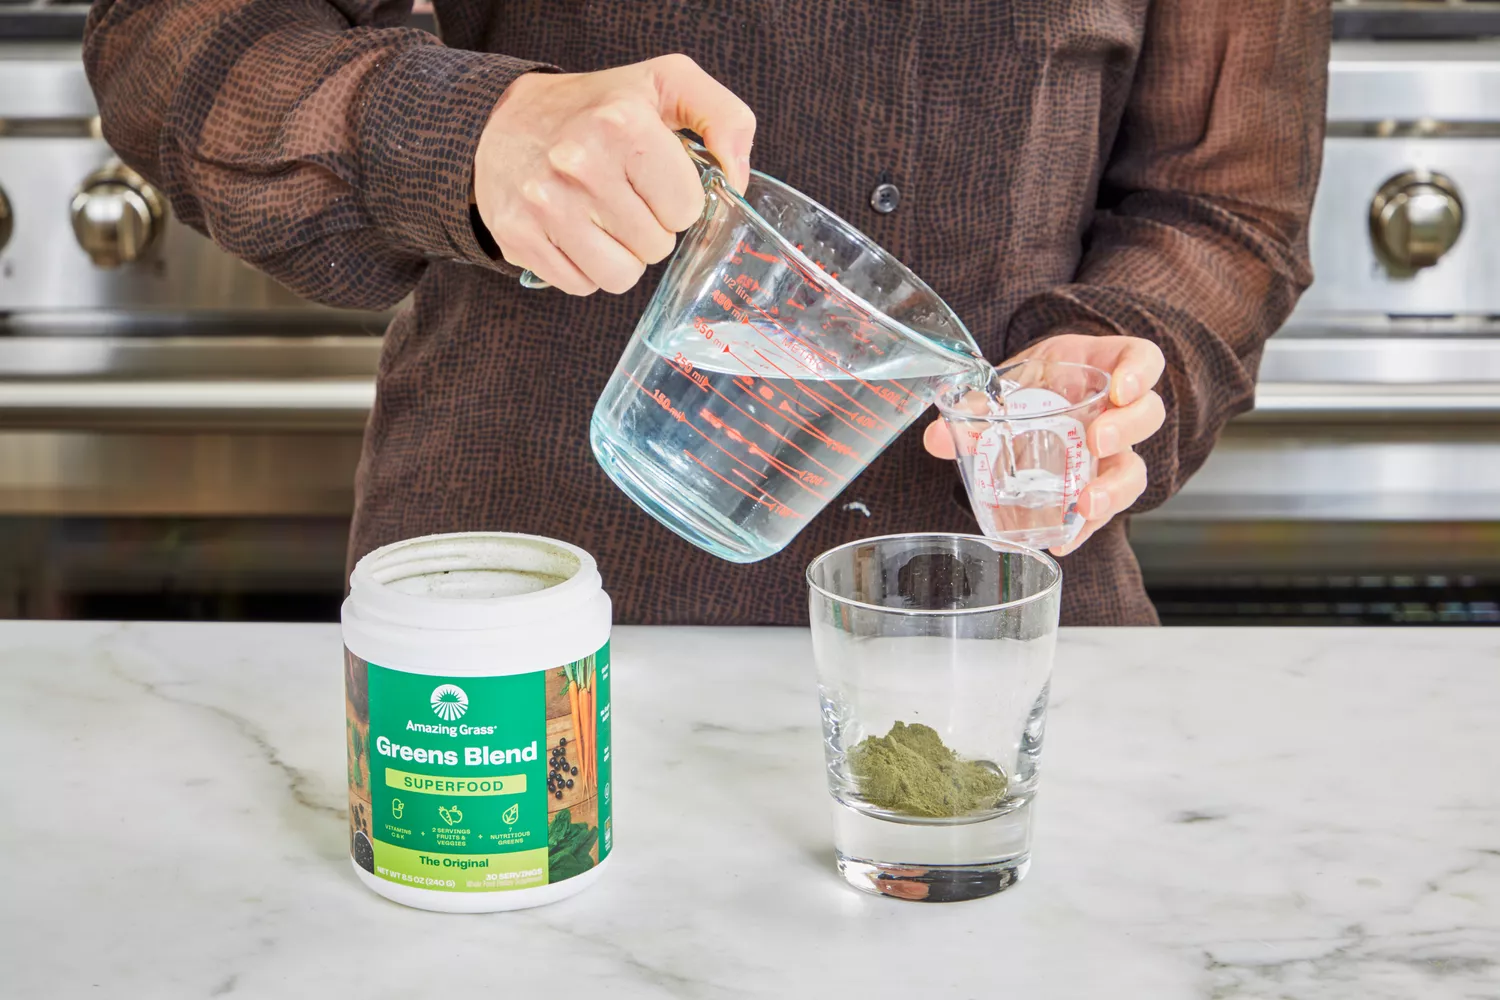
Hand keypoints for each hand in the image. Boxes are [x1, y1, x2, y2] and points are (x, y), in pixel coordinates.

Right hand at [473, 54, 755, 295]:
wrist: (501, 120)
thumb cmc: (596, 107)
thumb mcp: (667, 83)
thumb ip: (725, 119)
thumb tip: (738, 180)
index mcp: (624, 123)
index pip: (686, 210)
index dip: (676, 199)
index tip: (653, 178)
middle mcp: (580, 163)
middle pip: (656, 247)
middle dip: (648, 227)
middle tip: (623, 195)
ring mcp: (545, 204)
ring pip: (621, 276)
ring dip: (621, 255)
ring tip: (601, 217)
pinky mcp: (518, 236)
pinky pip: (581, 286)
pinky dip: (585, 267)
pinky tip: (572, 230)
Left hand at [923, 334, 1165, 555]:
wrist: (1033, 400)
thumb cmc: (1033, 384)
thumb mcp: (1009, 383)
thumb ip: (975, 405)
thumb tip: (935, 438)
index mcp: (1102, 368)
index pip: (1143, 359)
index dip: (1140, 372)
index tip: (1122, 389)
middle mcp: (1117, 410)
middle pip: (1148, 415)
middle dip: (1127, 430)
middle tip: (1097, 442)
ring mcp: (1114, 450)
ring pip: (1134, 468)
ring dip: (1115, 489)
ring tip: (1086, 504)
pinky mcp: (1098, 484)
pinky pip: (1103, 509)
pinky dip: (1084, 529)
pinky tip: (1063, 543)